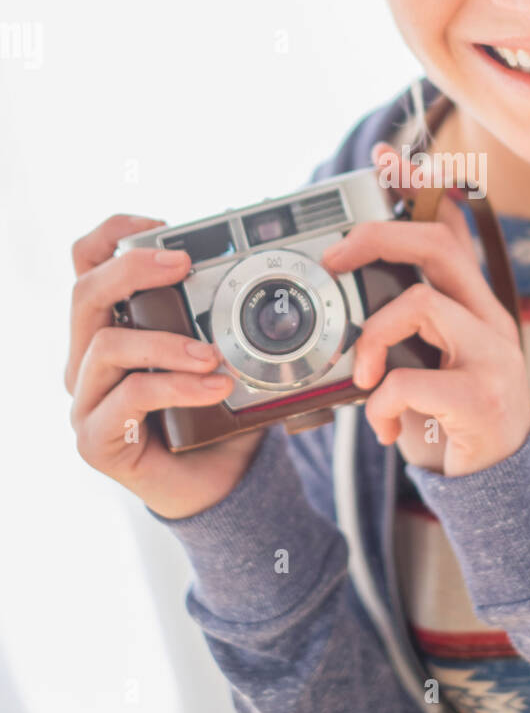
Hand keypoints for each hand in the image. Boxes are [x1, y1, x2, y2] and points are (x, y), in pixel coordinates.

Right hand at [65, 214, 268, 518]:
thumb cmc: (215, 414)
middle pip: (83, 293)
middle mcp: (87, 360)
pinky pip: (130, 396)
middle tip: (183, 265)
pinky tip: (214, 388)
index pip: (85, 264)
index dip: (114, 234)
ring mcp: (87, 401)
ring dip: (166, 342)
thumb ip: (224, 316)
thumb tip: (262, 271)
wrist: (219, 486)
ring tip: (213, 355)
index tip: (161, 226)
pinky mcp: (97, 439)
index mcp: (109, 328)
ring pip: (106, 345)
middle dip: (133, 269)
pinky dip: (176, 386)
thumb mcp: (221, 353)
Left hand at [320, 147, 529, 476]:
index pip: (450, 228)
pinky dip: (381, 403)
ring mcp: (494, 355)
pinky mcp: (484, 397)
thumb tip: (359, 276)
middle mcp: (490, 318)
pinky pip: (413, 380)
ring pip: (422, 304)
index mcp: (473, 304)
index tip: (387, 157)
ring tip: (365, 374)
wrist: (496, 484)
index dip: (418, 188)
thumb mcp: (431, 357)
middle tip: (334, 263)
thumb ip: (410, 319)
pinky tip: (382, 424)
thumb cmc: (451, 415)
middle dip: (376, 239)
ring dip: (374, 336)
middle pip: (436, 247)